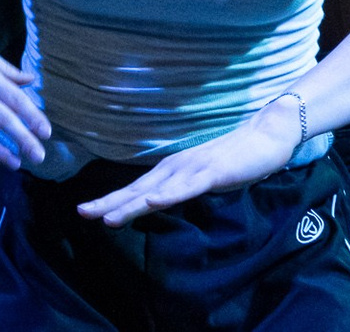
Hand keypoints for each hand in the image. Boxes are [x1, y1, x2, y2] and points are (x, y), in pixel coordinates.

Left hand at [75, 97, 298, 226]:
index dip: (112, 199)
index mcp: (174, 170)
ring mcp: (194, 168)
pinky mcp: (213, 172)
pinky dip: (168, 195)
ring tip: (106, 217)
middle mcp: (177, 167)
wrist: (268, 134)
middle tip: (81, 212)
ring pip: (156, 190)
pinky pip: (187, 187)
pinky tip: (152, 202)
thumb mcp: (203, 178)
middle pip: (138, 188)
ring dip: (131, 203)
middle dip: (109, 202)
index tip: (85, 211)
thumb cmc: (237, 158)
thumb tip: (162, 202)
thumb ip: (183, 188)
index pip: (137, 189)